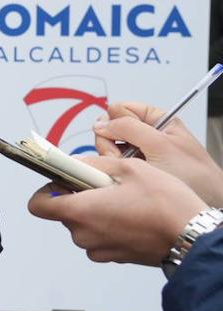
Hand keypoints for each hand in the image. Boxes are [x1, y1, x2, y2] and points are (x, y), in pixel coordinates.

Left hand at [27, 154, 206, 265]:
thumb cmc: (164, 204)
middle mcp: (83, 235)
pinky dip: (109, 224)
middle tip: (104, 184)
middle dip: (78, 196)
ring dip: (95, 210)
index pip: (38, 205)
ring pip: (84, 224)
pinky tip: (131, 214)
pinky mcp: (114, 257)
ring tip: (123, 199)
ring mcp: (99, 249)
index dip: (47, 190)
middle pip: (64, 212)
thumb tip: (75, 163)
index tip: (63, 180)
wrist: (192, 236)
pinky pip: (100, 236)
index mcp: (80, 212)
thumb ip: (92, 163)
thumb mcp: (128, 168)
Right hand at [93, 101, 222, 206]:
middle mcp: (146, 133)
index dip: (115, 121)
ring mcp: (139, 151)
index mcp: (156, 119)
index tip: (118, 137)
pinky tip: (128, 176)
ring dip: (112, 157)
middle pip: (110, 127)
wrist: (208, 202)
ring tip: (129, 169)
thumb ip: (129, 128)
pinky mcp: (135, 168)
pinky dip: (116, 168)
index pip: (120, 108)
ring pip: (109, 145)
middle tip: (120, 158)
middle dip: (110, 142)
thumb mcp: (160, 145)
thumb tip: (100, 124)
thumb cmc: (195, 175)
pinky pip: (114, 162)